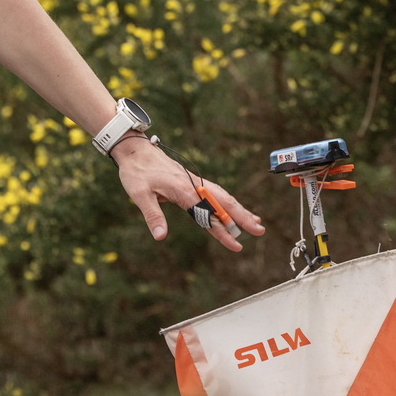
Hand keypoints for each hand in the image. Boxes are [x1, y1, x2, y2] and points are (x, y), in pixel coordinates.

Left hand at [111, 137, 263, 251]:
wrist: (135, 150)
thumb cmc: (136, 171)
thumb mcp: (139, 194)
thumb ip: (152, 215)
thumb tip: (160, 236)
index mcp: (183, 189)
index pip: (207, 214)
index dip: (222, 232)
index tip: (236, 245)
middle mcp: (193, 184)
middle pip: (223, 203)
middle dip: (242, 217)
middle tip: (260, 230)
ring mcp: (193, 181)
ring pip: (221, 197)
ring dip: (238, 209)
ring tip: (254, 221)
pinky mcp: (190, 181)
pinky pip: (213, 193)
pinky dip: (226, 202)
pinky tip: (232, 208)